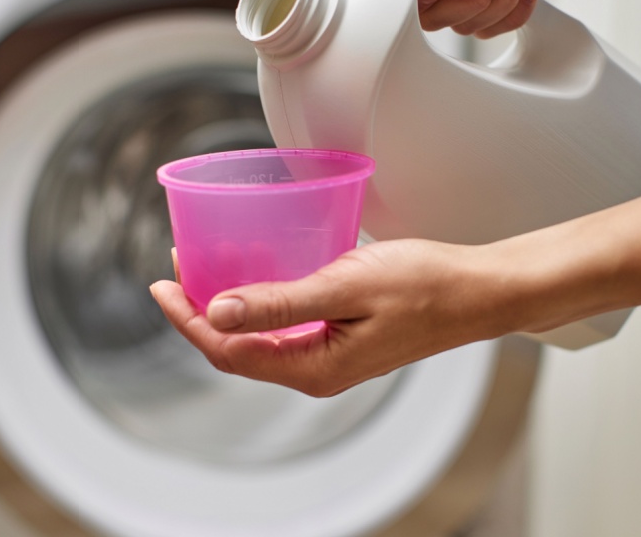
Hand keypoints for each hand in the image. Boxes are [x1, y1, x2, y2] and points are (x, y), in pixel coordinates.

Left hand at [150, 240, 514, 396]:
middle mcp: (317, 371)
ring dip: (228, 307)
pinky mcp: (343, 341)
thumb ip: (280, 301)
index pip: (228, 349)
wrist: (479, 292)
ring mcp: (331, 359)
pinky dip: (260, 304)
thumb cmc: (425, 284)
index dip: (187, 318)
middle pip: (237, 349)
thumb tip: (216, 312)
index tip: (161, 283)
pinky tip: (257, 277)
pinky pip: (285, 329)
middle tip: (175, 269)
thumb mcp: (345, 285)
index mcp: (314, 367)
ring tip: (205, 269)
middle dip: (199, 312)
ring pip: (259, 339)